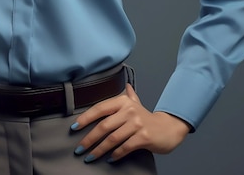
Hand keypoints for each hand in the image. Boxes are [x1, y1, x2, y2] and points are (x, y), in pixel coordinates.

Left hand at [71, 84, 190, 162]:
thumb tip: (126, 84)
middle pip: (103, 126)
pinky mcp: (144, 137)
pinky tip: (109, 159)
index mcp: (123, 101)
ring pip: (112, 138)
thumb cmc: (147, 118)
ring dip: (99, 150)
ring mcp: (136, 123)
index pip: (99, 108)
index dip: (85, 118)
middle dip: (89, 139)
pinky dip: (115, 154)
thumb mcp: (137, 104)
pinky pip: (125, 147)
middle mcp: (129, 110)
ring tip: (90, 157)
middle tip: (79, 149)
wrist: (168, 128)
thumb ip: (129, 95)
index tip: (74, 128)